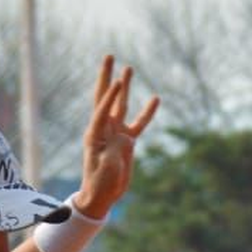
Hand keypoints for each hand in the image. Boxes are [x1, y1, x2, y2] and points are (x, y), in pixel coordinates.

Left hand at [73, 55, 159, 221]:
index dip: (110, 96)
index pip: (102, 110)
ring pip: (121, 105)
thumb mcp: (104, 171)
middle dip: (107, 77)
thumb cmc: (99, 184)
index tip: (118, 82)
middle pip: (105, 97)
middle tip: (108, 56)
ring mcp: (116, 133)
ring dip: (125, 87)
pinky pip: (139, 123)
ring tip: (128, 68)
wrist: (101, 196)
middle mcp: (104, 129)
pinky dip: (147, 112)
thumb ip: (112, 155)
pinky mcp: (126, 140)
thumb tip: (123, 143)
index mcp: (95, 134)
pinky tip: (156, 98)